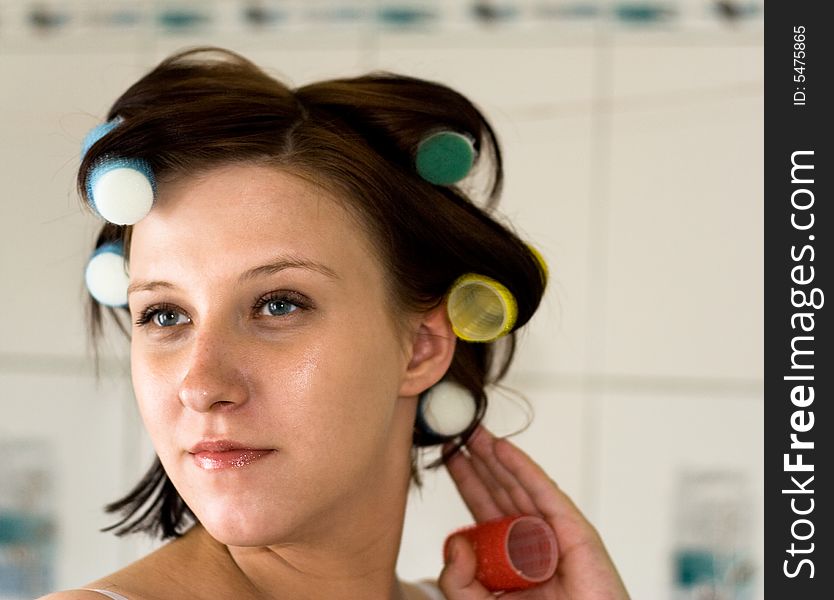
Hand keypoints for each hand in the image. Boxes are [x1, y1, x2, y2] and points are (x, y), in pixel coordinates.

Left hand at [438, 426, 629, 598]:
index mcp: (511, 555)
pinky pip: (545, 495)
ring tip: (473, 431)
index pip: (484, 507)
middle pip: (501, 489)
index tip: (448, 454)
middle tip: (457, 428)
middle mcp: (533, 540)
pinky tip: (502, 449)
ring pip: (520, 486)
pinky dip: (524, 469)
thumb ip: (458, 581)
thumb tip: (455, 541)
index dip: (467, 479)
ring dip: (496, 456)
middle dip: (479, 459)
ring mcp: (556, 535)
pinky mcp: (577, 534)